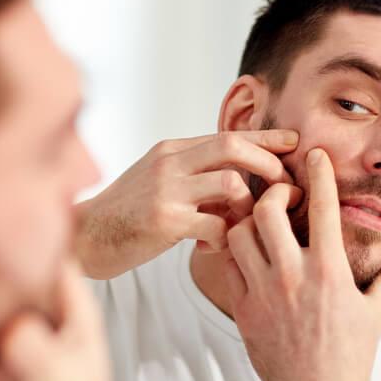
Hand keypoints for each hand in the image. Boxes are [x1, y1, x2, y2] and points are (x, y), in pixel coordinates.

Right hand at [76, 129, 298, 278]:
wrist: (84, 238)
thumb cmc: (128, 214)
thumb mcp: (160, 183)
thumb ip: (195, 177)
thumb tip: (241, 180)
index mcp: (172, 150)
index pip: (229, 134)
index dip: (267, 139)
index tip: (296, 143)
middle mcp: (170, 162)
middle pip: (234, 148)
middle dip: (270, 165)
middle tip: (288, 189)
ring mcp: (165, 190)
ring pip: (230, 184)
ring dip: (249, 206)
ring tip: (243, 224)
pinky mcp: (162, 220)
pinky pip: (215, 224)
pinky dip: (225, 237)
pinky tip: (213, 246)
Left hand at [223, 147, 380, 380]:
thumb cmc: (352, 357)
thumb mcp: (376, 315)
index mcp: (329, 270)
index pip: (323, 207)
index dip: (318, 174)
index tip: (314, 155)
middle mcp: (293, 275)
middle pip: (267, 211)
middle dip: (273, 193)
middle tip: (281, 195)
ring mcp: (263, 292)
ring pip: (239, 234)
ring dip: (248, 221)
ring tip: (260, 223)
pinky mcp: (243, 310)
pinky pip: (226, 267)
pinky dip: (233, 253)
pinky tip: (244, 253)